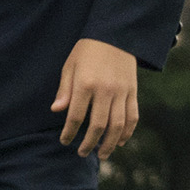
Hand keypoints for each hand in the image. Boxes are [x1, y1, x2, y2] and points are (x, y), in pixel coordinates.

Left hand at [51, 38, 143, 160]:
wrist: (116, 34)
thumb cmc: (87, 51)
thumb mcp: (70, 66)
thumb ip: (65, 90)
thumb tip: (57, 111)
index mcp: (86, 84)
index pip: (76, 116)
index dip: (69, 132)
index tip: (64, 141)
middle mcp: (105, 90)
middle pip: (98, 125)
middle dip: (89, 143)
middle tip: (81, 153)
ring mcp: (122, 91)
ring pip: (118, 125)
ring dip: (110, 143)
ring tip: (102, 154)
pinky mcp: (133, 91)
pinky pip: (133, 116)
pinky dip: (128, 131)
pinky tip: (120, 141)